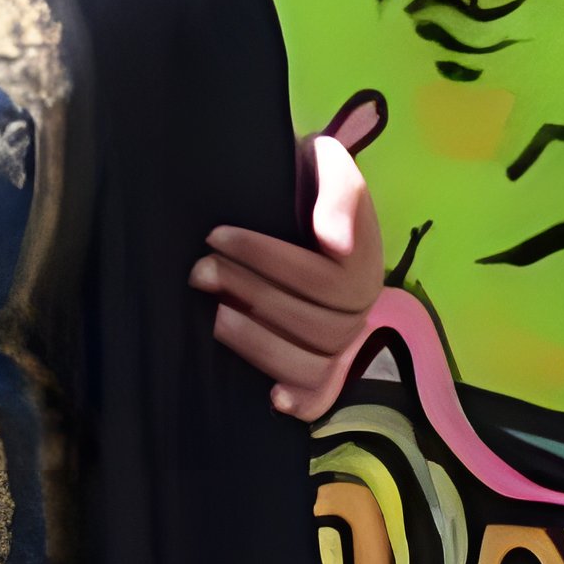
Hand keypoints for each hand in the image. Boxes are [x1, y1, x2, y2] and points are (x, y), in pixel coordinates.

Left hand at [199, 111, 394, 420]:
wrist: (284, 193)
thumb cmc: (300, 177)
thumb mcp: (325, 162)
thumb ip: (341, 192)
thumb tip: (335, 245)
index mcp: (363, 261)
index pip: (324, 278)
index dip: (268, 260)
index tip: (216, 235)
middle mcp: (358, 306)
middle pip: (316, 324)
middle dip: (251, 295)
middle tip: (199, 269)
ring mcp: (339, 338)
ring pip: (313, 362)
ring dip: (260, 343)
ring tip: (214, 315)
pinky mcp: (317, 361)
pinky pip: (320, 395)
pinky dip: (302, 400)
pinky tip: (273, 398)